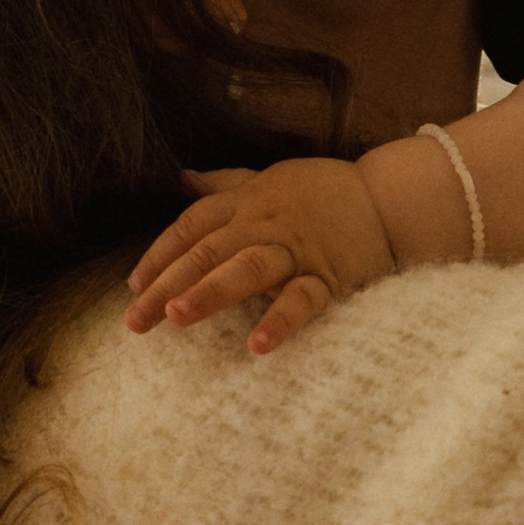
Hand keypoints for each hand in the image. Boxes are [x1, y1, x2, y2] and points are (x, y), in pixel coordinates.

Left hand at [125, 158, 397, 355]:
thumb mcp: (269, 179)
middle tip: (135, 319)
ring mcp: (296, 250)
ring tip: (176, 316)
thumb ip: (224, 184)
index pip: (192, 227)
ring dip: (210, 291)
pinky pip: (302, 300)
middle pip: (207, 251)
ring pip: (247, 268)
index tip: (134, 286)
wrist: (389, 198)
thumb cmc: (323, 192)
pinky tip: (256, 347)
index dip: (160, 255)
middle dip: (167, 283)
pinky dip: (281, 321)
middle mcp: (264, 224)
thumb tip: (182, 178)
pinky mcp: (328, 276)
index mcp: (247, 202)